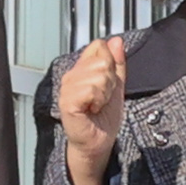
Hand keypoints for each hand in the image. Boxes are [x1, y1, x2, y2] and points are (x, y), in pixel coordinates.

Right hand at [52, 36, 130, 184]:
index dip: (109, 63)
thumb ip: (117, 63)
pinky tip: (92, 109)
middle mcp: (71, 76)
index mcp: (82, 69)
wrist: (98, 143)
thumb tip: (116, 41)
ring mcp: (68, 88)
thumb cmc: (104, 118)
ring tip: (98, 104)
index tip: (107, 83)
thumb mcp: (117, 86)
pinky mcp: (68, 101)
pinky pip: (90, 89)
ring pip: (98, 75)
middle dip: (110, 81)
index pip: (98, 46)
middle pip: (101, 60)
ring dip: (105, 93)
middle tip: (103, 97)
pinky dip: (98, 100)